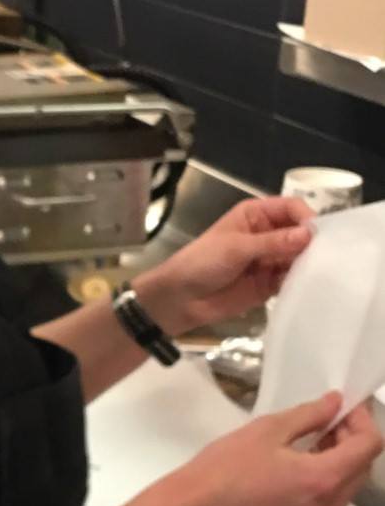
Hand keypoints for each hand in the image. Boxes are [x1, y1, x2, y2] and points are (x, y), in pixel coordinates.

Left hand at [136, 196, 314, 334]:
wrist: (180, 298)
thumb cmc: (201, 262)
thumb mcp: (235, 247)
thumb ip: (272, 242)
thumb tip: (308, 234)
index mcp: (256, 215)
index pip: (291, 207)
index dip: (305, 217)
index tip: (316, 234)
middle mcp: (268, 234)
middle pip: (300, 232)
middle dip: (312, 243)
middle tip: (325, 256)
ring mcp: (270, 259)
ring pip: (300, 257)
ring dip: (309, 263)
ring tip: (320, 273)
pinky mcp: (271, 283)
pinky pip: (293, 279)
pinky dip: (301, 282)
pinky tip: (309, 286)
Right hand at [167, 392, 381, 505]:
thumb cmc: (225, 467)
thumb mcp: (267, 431)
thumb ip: (310, 415)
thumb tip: (336, 404)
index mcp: (323, 480)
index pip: (368, 446)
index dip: (362, 421)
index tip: (344, 407)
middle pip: (361, 470)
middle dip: (350, 442)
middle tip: (325, 422)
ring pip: (345, 491)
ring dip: (337, 465)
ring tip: (309, 446)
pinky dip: (323, 488)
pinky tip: (296, 474)